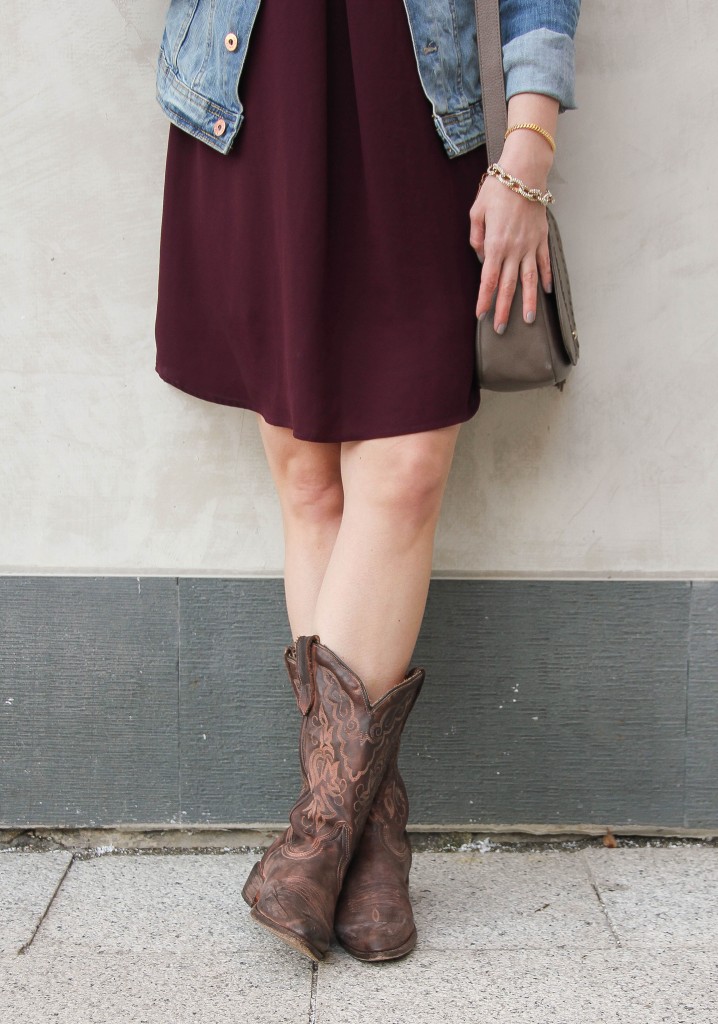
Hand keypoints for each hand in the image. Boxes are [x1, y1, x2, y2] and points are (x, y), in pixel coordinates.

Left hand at [469, 130, 553, 333]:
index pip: (488, 280)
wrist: (524, 172)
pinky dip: (545, 278)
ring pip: (530, 280)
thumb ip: (476, 238)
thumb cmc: (497, 190)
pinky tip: (545, 291)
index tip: (481, 315)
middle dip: (504, 310)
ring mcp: (531, 245)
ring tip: (529, 320)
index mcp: (495, 245)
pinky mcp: (542, 238)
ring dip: (529, 302)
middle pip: (508, 286)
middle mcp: (514, 249)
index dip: (485, 300)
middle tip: (501, 329)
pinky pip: (544, 262)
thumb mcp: (476, 212)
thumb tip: (481, 258)